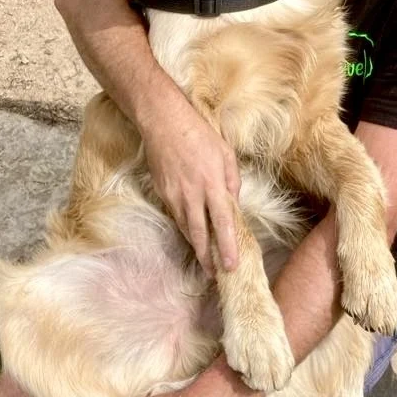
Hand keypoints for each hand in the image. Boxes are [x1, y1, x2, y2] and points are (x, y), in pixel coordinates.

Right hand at [140, 96, 239, 275]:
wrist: (163, 122)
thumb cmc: (199, 134)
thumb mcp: (225, 153)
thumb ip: (232, 180)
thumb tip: (234, 202)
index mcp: (212, 184)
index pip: (222, 222)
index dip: (226, 246)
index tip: (231, 266)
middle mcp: (192, 194)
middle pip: (199, 234)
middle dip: (207, 257)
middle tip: (215, 274)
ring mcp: (174, 195)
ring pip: (185, 228)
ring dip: (196, 247)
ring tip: (205, 262)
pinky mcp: (162, 193)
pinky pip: (176, 216)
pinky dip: (184, 228)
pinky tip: (192, 236)